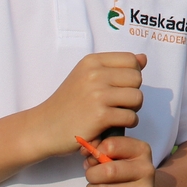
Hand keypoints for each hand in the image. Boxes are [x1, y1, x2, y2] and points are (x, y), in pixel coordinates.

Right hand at [26, 53, 145, 160]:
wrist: (43, 128)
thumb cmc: (67, 104)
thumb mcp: (87, 77)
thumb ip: (115, 67)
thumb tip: (143, 58)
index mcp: (92, 61)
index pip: (131, 60)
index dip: (131, 75)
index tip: (119, 87)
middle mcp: (95, 74)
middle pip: (137, 79)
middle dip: (132, 93)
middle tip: (119, 104)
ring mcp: (97, 95)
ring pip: (137, 98)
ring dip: (132, 109)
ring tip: (117, 114)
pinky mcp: (100, 116)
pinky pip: (130, 117)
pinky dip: (127, 124)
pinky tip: (114, 125)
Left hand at [84, 132, 158, 186]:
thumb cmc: (124, 176)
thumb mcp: (117, 157)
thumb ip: (100, 149)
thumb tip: (85, 150)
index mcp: (141, 150)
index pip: (111, 145)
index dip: (95, 152)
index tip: (93, 159)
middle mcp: (146, 169)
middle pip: (108, 170)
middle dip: (91, 175)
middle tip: (91, 177)